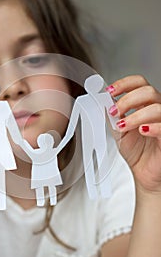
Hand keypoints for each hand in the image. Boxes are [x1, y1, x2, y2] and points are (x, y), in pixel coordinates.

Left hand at [108, 75, 160, 192]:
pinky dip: (152, 127)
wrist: (144, 173)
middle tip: (114, 112)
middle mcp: (157, 111)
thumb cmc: (137, 152)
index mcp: (145, 105)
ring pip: (156, 108)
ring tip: (123, 126)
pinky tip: (142, 131)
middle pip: (148, 91)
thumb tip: (102, 102)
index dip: (125, 83)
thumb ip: (113, 116)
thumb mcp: (119, 130)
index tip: (110, 91)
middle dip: (127, 99)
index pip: (139, 83)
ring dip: (135, 115)